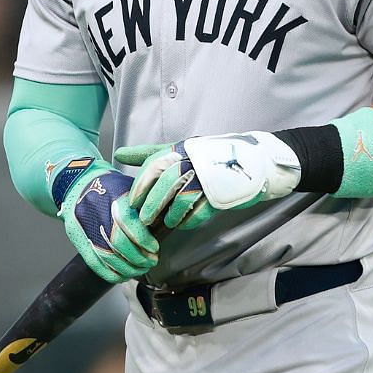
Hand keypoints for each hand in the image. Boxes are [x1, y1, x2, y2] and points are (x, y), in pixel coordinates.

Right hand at [51, 157, 156, 282]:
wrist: (78, 183)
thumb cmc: (108, 186)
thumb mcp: (127, 187)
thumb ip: (143, 206)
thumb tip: (162, 225)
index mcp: (112, 197)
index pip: (128, 223)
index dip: (143, 240)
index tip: (154, 248)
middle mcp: (96, 212)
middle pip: (118, 243)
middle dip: (138, 258)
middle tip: (150, 261)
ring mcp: (84, 227)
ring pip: (107, 257)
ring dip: (127, 268)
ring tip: (140, 269)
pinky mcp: (77, 239)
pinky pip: (95, 263)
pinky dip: (111, 273)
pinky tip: (123, 274)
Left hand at [120, 131, 299, 214]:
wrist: (253, 163)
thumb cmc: (209, 158)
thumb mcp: (180, 150)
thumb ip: (150, 154)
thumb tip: (118, 154)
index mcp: (182, 149)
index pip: (154, 164)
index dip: (141, 185)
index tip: (132, 202)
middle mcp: (195, 161)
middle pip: (166, 183)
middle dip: (152, 203)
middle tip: (143, 218)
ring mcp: (210, 177)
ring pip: (182, 198)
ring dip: (170, 214)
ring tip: (164, 222)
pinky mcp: (223, 194)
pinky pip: (200, 211)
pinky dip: (188, 220)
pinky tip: (182, 224)